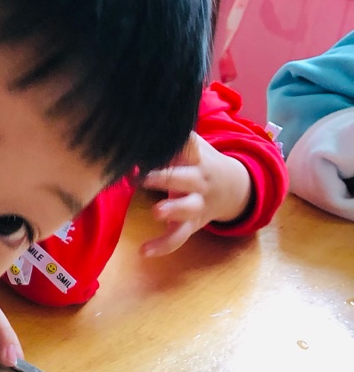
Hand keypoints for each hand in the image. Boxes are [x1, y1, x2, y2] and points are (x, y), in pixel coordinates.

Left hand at [139, 132, 251, 256]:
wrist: (234, 188)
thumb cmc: (200, 162)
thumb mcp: (191, 145)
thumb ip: (169, 136)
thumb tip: (136, 120)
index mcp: (196, 157)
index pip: (188, 145)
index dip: (172, 142)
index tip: (147, 139)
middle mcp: (198, 180)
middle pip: (184, 178)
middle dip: (165, 177)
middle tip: (143, 177)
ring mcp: (196, 204)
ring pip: (186, 209)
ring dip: (173, 210)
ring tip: (156, 212)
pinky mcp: (191, 225)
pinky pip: (178, 237)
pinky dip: (162, 246)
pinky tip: (143, 251)